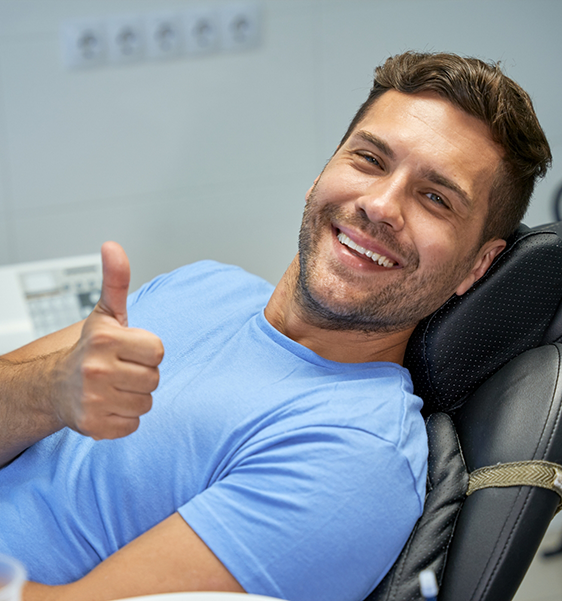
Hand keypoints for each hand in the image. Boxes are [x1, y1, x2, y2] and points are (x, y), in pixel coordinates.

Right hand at [53, 242, 163, 439]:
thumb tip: (112, 246)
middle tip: (121, 370)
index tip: (129, 350)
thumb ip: (116, 281)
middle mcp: (97, 370)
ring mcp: (94, 400)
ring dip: (135, 396)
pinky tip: (108, 404)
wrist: (55, 386)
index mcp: (106, 339)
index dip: (146, 351)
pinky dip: (125, 417)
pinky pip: (134, 424)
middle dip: (142, 374)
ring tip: (115, 387)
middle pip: (155, 378)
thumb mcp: (106, 313)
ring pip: (147, 402)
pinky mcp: (94, 426)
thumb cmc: (90, 348)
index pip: (158, 350)